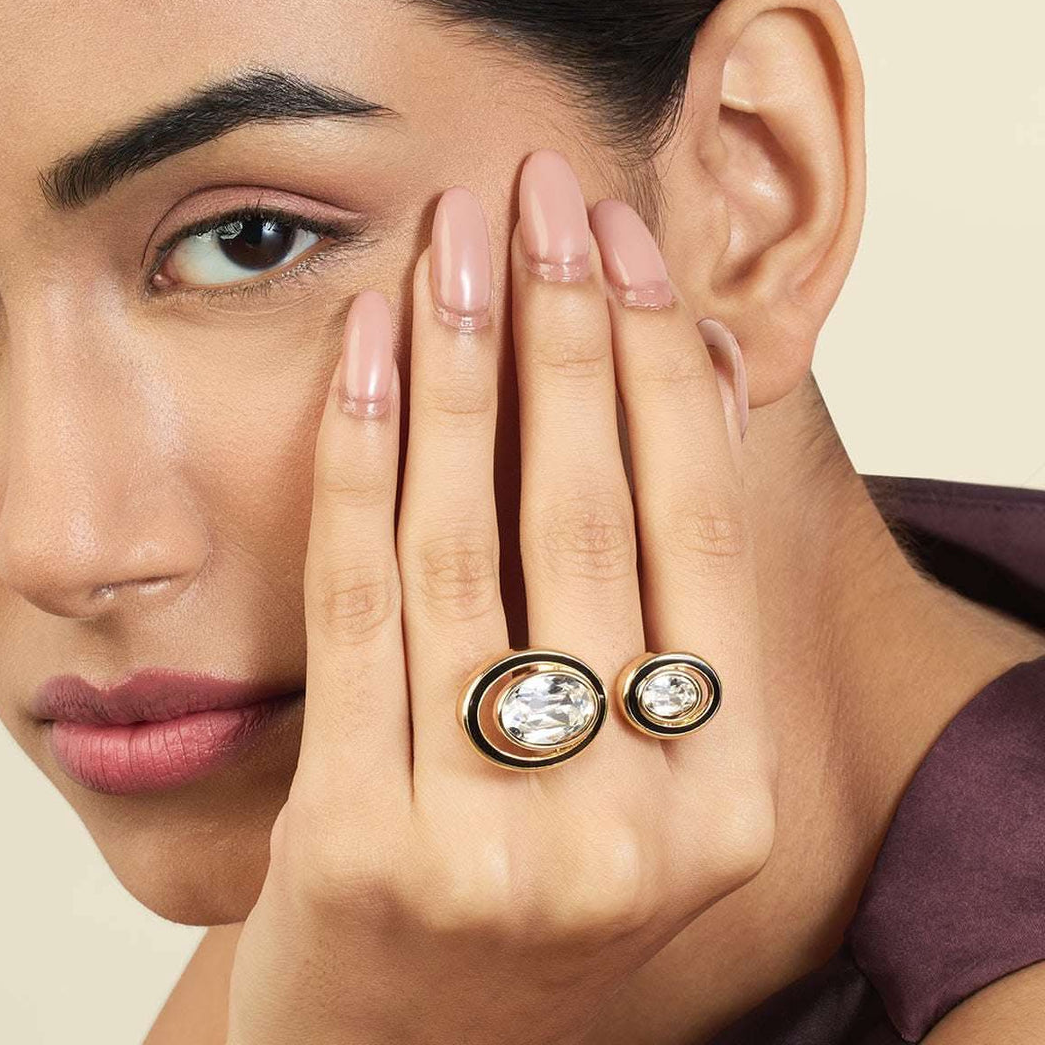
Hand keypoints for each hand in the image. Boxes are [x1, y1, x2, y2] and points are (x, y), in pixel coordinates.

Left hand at [224, 148, 776, 1044]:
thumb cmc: (532, 890)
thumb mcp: (639, 776)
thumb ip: (668, 609)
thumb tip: (684, 383)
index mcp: (728, 804)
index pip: (698, 535)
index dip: (659, 370)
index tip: (622, 245)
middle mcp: (628, 829)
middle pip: (590, 517)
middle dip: (565, 331)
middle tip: (542, 195)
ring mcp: (490, 843)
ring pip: (468, 542)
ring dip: (459, 368)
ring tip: (451, 243)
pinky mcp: (358, 842)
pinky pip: (361, 605)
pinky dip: (359, 460)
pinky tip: (361, 349)